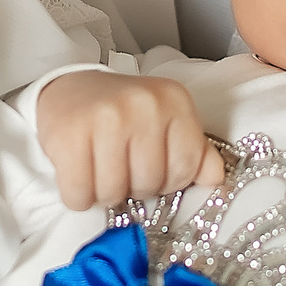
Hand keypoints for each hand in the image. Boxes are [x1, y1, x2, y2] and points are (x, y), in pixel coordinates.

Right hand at [37, 71, 222, 210]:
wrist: (70, 89)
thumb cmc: (122, 113)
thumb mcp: (166, 121)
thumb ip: (196, 150)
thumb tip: (216, 179)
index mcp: (174, 100)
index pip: (186, 168)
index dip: (168, 180)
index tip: (150, 167)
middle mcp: (143, 104)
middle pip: (150, 184)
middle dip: (134, 187)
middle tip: (121, 167)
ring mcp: (105, 117)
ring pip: (114, 193)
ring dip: (104, 193)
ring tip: (100, 169)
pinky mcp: (69, 134)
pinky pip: (79, 194)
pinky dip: (78, 195)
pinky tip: (79, 173)